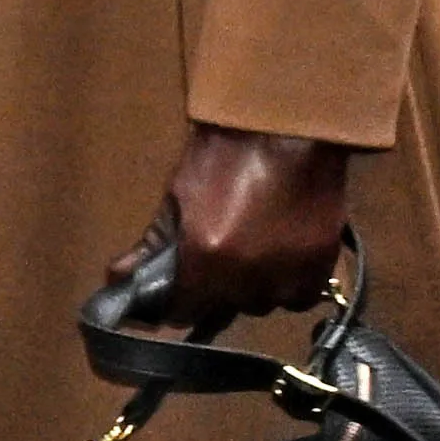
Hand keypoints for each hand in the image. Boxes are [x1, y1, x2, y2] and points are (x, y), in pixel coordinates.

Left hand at [110, 126, 349, 330]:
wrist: (288, 125)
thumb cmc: (226, 153)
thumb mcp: (178, 195)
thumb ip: (153, 244)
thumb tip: (120, 279)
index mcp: (204, 261)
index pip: (181, 315)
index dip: (177, 302)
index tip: (181, 287)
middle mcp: (245, 281)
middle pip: (223, 310)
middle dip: (217, 289)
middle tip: (222, 253)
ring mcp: (286, 277)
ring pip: (262, 304)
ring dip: (255, 286)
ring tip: (257, 246)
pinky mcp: (319, 267)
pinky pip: (298, 296)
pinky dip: (290, 282)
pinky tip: (284, 252)